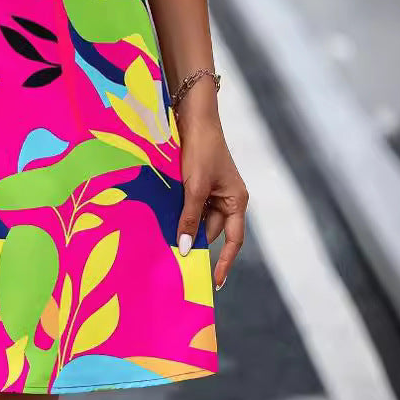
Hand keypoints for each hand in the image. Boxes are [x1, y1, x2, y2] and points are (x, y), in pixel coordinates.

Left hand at [174, 103, 247, 290]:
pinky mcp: (197, 183)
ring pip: (196, 218)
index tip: (214, 283)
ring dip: (182, 225)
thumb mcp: (194, 186)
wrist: (194, 117)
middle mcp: (228, 199)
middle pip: (210, 230)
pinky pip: (189, 205)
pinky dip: (177, 212)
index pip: (233, 241)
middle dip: (193, 240)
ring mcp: (212, 191)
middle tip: (173, 258)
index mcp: (236, 201)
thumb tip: (184, 247)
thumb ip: (189, 217)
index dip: (223, 262)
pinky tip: (162, 218)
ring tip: (163, 237)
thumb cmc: (201, 150)